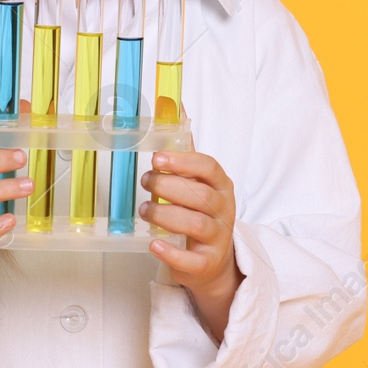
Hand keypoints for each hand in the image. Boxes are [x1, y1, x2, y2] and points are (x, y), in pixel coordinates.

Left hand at [140, 151, 245, 341]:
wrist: (213, 259)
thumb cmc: (201, 212)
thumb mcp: (198, 181)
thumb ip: (186, 149)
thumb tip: (176, 105)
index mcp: (221, 185)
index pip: (209, 168)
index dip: (183, 163)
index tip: (157, 160)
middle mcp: (223, 210)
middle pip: (200, 196)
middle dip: (168, 188)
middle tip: (145, 182)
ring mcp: (218, 238)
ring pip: (195, 225)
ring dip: (165, 216)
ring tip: (144, 209)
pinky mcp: (207, 262)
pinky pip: (192, 259)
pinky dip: (171, 253)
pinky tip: (154, 244)